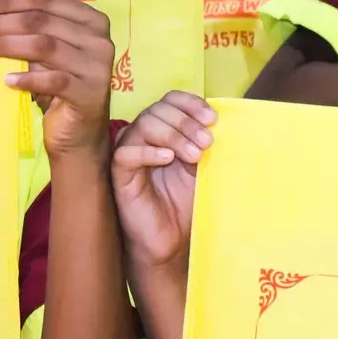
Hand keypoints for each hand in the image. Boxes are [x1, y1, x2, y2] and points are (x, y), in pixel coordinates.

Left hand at [0, 0, 113, 160]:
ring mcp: (97, 66)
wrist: (79, 134)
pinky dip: (27, 79)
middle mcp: (99, 39)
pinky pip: (54, 80)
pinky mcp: (90, 93)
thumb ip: (30, 32)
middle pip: (42, 21)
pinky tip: (7, 80)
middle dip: (1, 23)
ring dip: (6, 45)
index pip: (46, 0)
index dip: (11, 1)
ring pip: (45, 45)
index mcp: (91, 20)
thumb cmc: (59, 87)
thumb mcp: (47, 53)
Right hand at [112, 92, 213, 267]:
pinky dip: (149, 151)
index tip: (213, 119)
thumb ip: (205, 141)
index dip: (191, 103)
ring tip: (193, 156)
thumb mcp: (202, 165)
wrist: (172, 239)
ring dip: (173, 135)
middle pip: (158, 109)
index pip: (171, 99)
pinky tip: (168, 159)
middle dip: (186, 122)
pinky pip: (126, 152)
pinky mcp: (119, 174)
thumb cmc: (186, 200)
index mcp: (165, 128)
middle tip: (206, 142)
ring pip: (144, 125)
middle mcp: (144, 135)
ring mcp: (130, 152)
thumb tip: (218, 121)